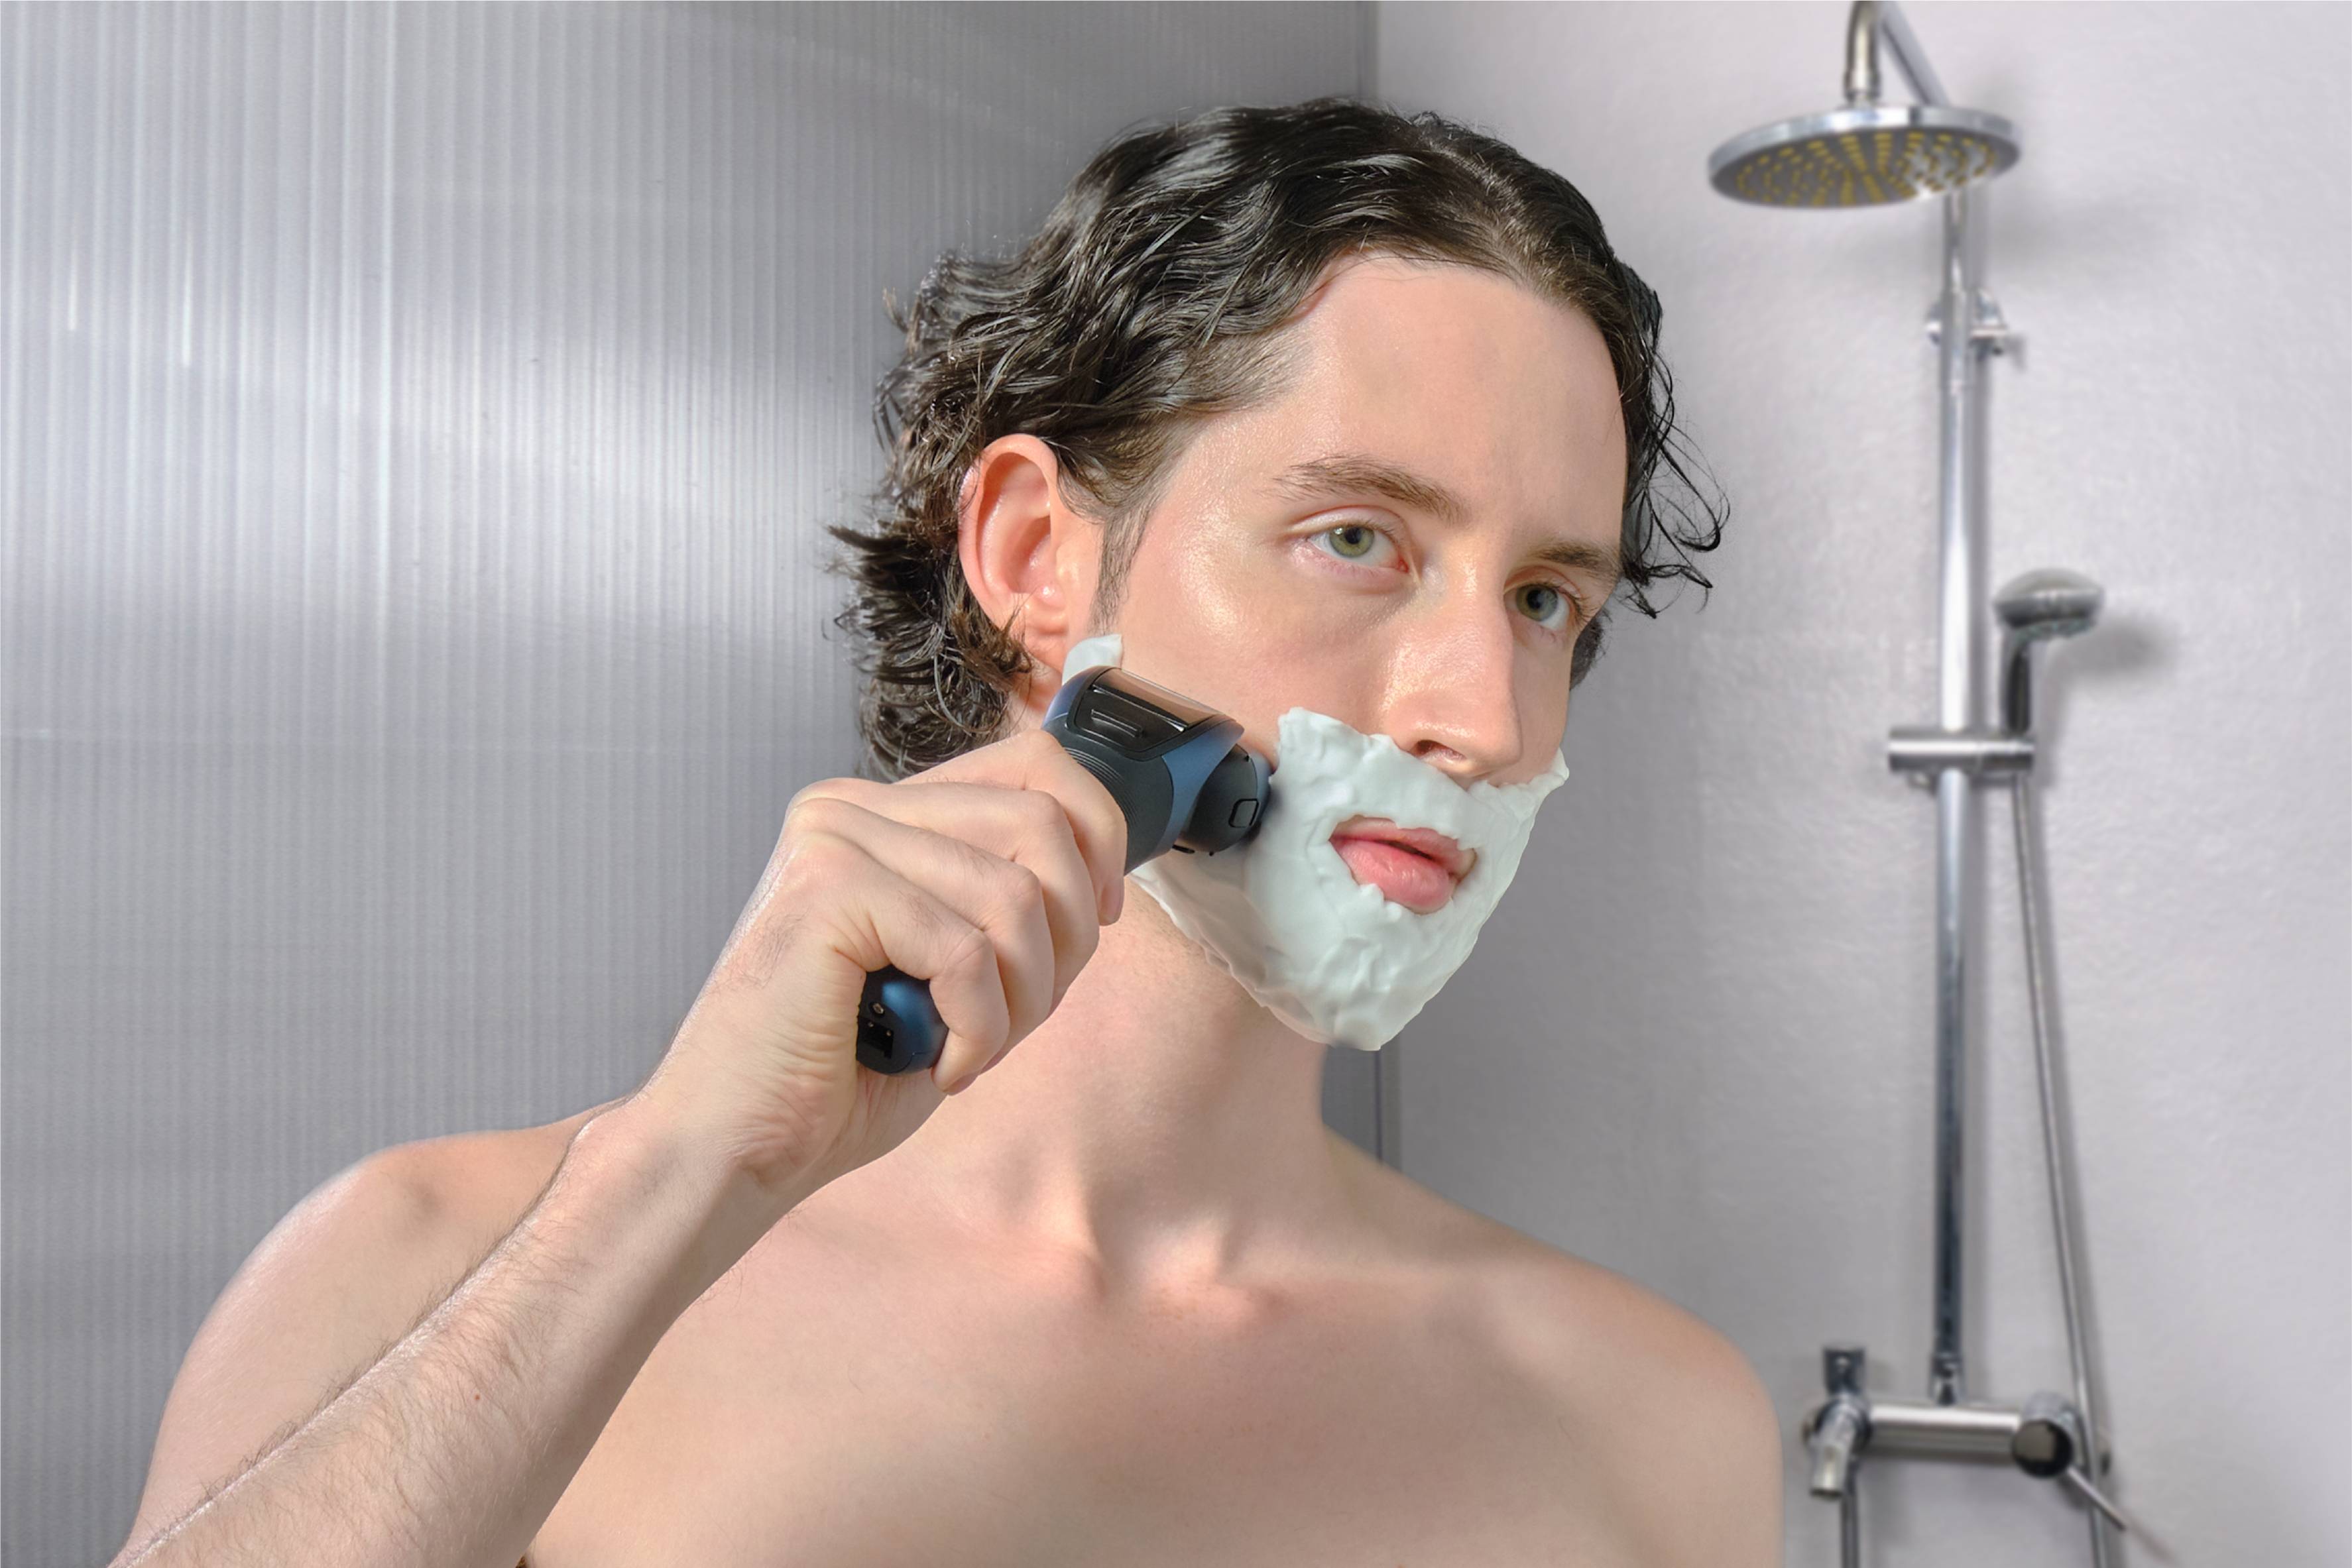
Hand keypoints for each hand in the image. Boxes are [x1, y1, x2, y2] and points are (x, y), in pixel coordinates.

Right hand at [630, 728, 1128, 1195]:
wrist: (736, 1148)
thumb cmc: (842, 1076)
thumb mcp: (950, 969)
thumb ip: (1004, 902)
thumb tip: (1099, 869)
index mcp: (882, 812)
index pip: (1034, 764)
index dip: (1097, 838)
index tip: (1096, 920)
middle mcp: (852, 806)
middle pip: (1042, 822)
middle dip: (1065, 939)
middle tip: (1018, 1016)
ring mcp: (834, 838)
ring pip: (1016, 893)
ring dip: (1022, 999)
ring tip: (971, 1048)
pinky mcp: (827, 888)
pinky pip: (967, 952)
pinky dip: (979, 1029)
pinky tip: (941, 1065)